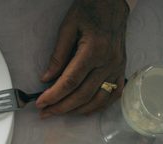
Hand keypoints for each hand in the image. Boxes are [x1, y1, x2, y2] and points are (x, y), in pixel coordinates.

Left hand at [36, 0, 128, 116]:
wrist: (112, 4)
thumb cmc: (89, 12)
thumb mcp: (68, 27)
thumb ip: (58, 55)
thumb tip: (46, 79)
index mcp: (93, 50)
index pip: (70, 81)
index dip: (54, 95)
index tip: (41, 104)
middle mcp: (108, 62)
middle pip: (83, 94)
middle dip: (61, 107)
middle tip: (45, 113)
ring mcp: (117, 68)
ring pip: (98, 99)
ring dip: (78, 111)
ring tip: (61, 112)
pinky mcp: (122, 70)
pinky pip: (113, 95)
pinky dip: (99, 106)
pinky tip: (85, 109)